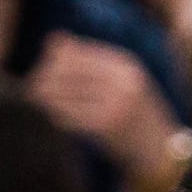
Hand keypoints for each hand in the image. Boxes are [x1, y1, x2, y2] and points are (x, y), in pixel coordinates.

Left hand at [24, 32, 178, 176]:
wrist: (159, 152)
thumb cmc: (135, 113)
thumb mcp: (121, 80)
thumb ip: (90, 60)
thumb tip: (52, 39)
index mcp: (125, 65)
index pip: (78, 53)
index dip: (54, 60)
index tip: (41, 69)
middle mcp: (121, 81)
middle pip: (68, 71)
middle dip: (45, 78)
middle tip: (32, 88)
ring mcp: (114, 104)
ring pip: (65, 94)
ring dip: (46, 98)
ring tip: (36, 102)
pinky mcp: (105, 127)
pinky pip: (69, 116)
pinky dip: (56, 116)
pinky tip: (52, 118)